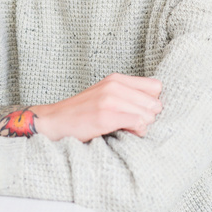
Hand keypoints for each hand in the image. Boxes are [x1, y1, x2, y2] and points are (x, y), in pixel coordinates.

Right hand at [33, 73, 163, 141]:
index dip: (152, 101)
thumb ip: (128, 95)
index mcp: (116, 79)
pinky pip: (138, 124)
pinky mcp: (106, 117)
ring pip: (148, 114)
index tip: (141, 110)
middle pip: (155, 103)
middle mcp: (114, 85)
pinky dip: (136, 131)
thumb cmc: (83, 111)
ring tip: (128, 128)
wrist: (55, 121)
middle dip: (149, 116)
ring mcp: (110, 100)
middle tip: (134, 123)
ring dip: (142, 125)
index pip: (156, 86)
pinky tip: (125, 132)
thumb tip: (157, 107)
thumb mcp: (106, 95)